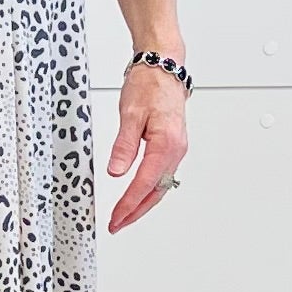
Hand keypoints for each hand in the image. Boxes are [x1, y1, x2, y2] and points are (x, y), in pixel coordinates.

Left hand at [105, 62, 186, 230]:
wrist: (164, 66)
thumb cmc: (149, 84)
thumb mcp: (130, 114)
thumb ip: (124, 145)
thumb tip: (117, 172)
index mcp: (166, 144)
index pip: (144, 184)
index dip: (128, 205)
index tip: (115, 218)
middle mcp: (175, 150)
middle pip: (156, 192)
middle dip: (136, 212)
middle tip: (117, 225)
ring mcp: (176, 149)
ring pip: (160, 186)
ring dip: (143, 204)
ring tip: (124, 216)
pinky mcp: (172, 146)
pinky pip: (162, 176)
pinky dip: (149, 190)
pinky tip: (139, 196)